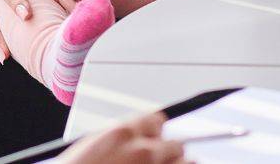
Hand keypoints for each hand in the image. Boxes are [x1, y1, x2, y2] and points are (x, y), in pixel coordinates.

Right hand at [60, 112, 184, 163]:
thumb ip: (120, 140)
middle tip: (155, 162)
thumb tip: (137, 138)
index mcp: (123, 134)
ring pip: (186, 162)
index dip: (155, 132)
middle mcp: (143, 151)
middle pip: (175, 144)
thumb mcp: (93, 147)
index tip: (154, 139)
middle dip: (167, 153)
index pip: (157, 121)